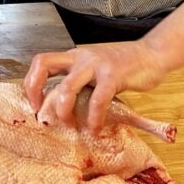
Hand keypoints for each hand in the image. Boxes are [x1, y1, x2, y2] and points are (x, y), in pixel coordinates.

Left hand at [23, 40, 167, 132]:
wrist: (152, 54)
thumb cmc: (124, 65)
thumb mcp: (95, 69)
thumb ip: (81, 81)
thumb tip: (64, 106)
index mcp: (74, 56)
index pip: (41, 62)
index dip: (31, 83)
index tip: (35, 105)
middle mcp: (80, 57)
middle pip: (43, 65)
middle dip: (36, 93)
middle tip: (43, 115)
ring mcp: (95, 64)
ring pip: (66, 87)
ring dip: (64, 111)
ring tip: (71, 125)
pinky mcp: (113, 75)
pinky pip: (97, 101)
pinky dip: (94, 119)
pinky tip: (96, 129)